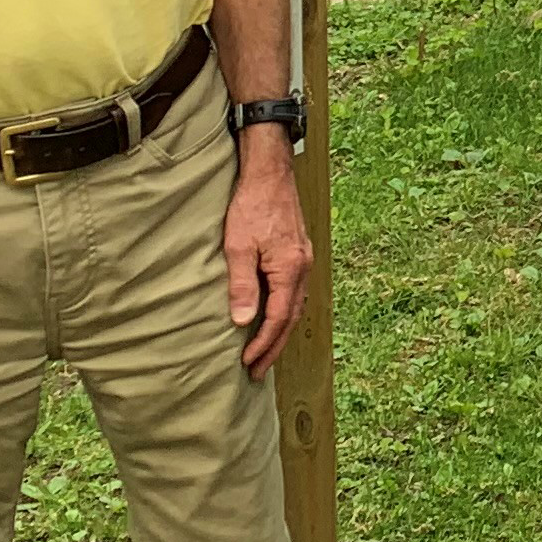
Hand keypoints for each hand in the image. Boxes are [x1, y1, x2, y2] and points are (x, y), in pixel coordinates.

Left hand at [223, 133, 313, 374]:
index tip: (247, 363)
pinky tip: (273, 315)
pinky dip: (285, 310)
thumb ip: (242, 285)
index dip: (263, 344)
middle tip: (257, 370)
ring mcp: (303, 258)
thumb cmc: (251, 205)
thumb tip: (242, 321)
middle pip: (292, 317)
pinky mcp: (298, 251)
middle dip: (274, 346)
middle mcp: (303, 266)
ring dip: (280, 330)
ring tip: (264, 350)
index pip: (278, 318)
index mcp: (290, 268)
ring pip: (296, 304)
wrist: (270, 171)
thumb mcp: (238, 246)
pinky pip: (295, 290)